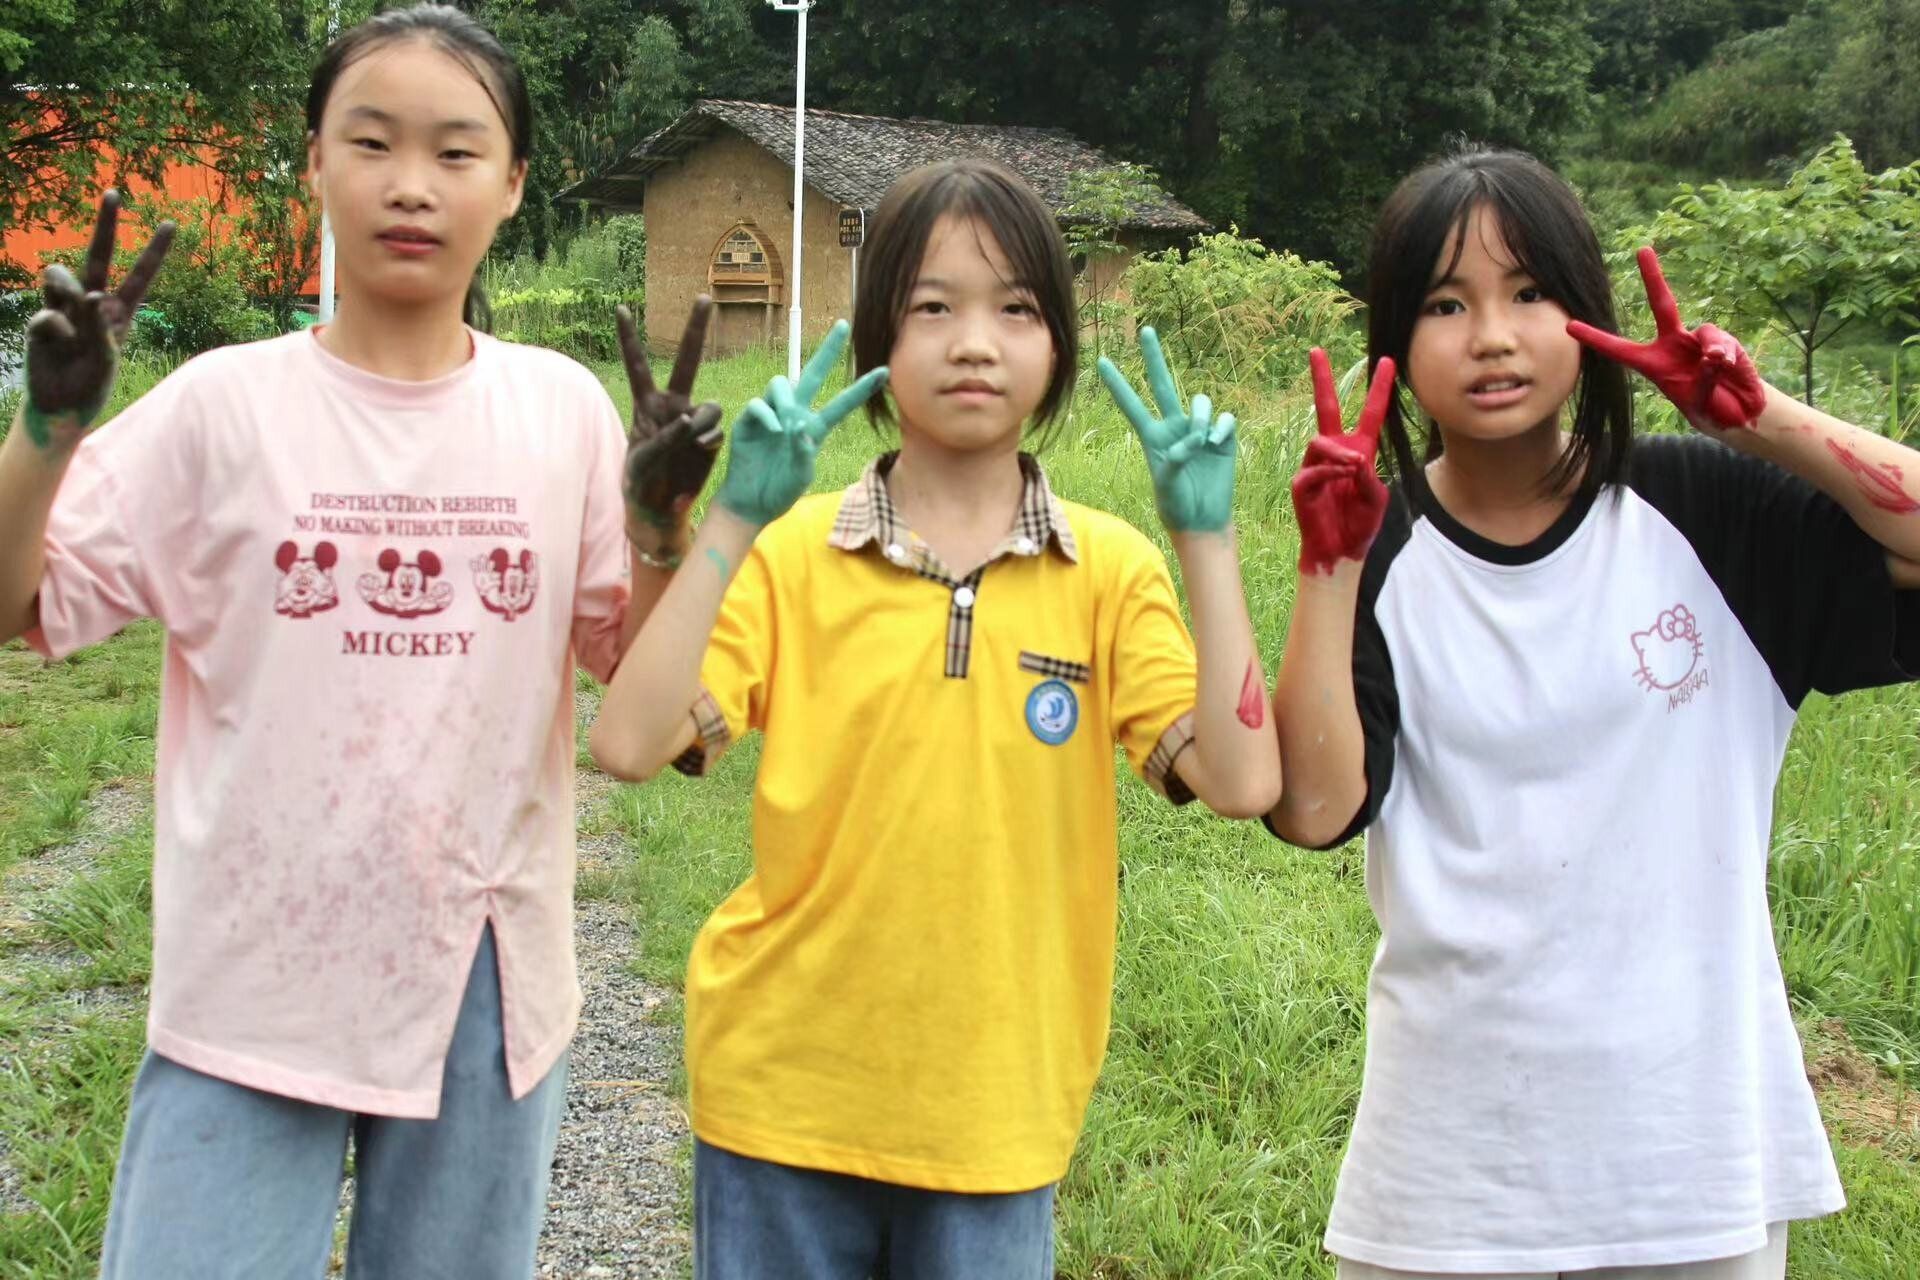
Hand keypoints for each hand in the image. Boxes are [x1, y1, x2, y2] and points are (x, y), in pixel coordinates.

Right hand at [23, 190, 173, 447]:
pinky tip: (57, 347)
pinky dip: (53, 330)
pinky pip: (46, 314)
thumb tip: (88, 294)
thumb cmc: (92, 384)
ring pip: (59, 276)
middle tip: (114, 192)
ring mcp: (65, 307)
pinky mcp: (41, 319)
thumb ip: (99, 325)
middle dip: (106, 224)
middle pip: (97, 256)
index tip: (171, 223)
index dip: (154, 250)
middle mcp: (93, 303)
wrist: (61, 406)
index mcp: (120, 311)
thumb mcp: (107, 358)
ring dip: (63, 292)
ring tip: (70, 329)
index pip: (140, 275)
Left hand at [618, 297, 721, 549]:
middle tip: (703, 297)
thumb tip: (691, 420)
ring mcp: (694, 420)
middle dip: (695, 329)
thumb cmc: (641, 482)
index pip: (637, 365)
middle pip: (686, 361)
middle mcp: (673, 405)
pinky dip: (708, 442)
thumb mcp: (643, 460)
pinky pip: (716, 430)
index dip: (628, 338)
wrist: (659, 508)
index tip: (620, 309)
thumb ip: (666, 437)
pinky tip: (698, 454)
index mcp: (647, 406)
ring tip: (688, 448)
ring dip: (701, 426)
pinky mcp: (711, 438)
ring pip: (710, 406)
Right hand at [714, 320, 887, 525]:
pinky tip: (775, 430)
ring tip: (788, 425)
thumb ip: (805, 453)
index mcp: (814, 428)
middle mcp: (794, 415)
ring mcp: (771, 416)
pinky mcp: (748, 422)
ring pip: (781, 383)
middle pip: (812, 374)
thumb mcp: (801, 475)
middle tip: (843, 325)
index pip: (842, 403)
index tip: (885, 371)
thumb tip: (801, 428)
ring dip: (787, 399)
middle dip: (828, 351)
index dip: (862, 388)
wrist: (751, 504)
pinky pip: (758, 404)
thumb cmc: (780, 491)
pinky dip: (768, 414)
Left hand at [1098, 326, 1236, 532]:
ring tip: (1202, 441)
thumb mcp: (1166, 487)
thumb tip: (1188, 443)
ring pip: (1200, 402)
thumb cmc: (1177, 507)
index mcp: (1153, 438)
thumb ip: (1172, 463)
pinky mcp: (1222, 438)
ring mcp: (1199, 431)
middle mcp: (1175, 428)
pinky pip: (1224, 419)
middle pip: (1162, 385)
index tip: (1101, 361)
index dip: (1118, 384)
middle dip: (1154, 358)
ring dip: (1201, 416)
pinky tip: (1218, 442)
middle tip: (1145, 330)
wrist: (1203, 520)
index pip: (1131, 406)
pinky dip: (1221, 427)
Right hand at [1293, 348, 1392, 574]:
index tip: (1388, 361)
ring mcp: (1316, 466)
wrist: (1341, 552)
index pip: (1371, 413)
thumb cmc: (1360, 525)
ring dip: (1339, 451)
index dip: (1379, 388)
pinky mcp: (1302, 484)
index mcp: (1359, 451)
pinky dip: (1331, 471)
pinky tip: (1343, 476)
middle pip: (1327, 407)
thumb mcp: (1377, 497)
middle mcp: (1336, 453)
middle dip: (1321, 379)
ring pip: (1320, 441)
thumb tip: (1354, 458)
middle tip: (1316, 351)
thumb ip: (1370, 475)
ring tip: (1354, 465)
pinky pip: (1314, 468)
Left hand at [1567, 246, 1765, 430]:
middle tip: (1642, 249)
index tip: (1569, 325)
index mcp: (1653, 365)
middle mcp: (1673, 346)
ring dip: (1713, 352)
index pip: (1620, 349)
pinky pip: (1720, 341)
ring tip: (1718, 371)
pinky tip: (1727, 366)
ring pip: (1704, 332)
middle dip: (1653, 277)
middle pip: (1662, 306)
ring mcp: (1698, 341)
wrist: (1741, 413)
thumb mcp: (1700, 402)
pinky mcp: (1723, 342)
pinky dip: (1725, 354)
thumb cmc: (1711, 411)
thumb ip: (1704, 379)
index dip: (1595, 338)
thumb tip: (1712, 355)